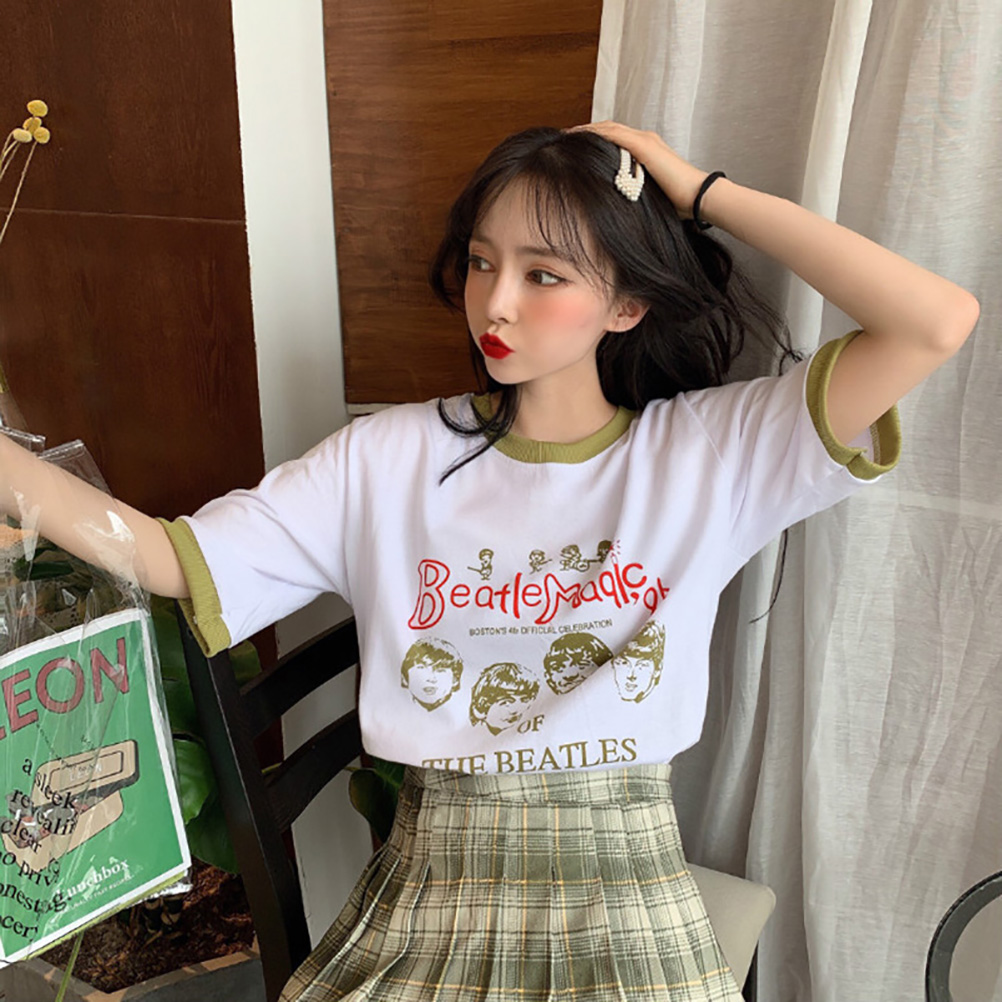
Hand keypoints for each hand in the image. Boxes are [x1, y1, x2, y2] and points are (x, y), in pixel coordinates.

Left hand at [565, 121, 708, 218]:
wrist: (698, 197)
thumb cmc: (679, 202)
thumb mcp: (649, 194)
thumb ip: (635, 192)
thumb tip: (621, 206)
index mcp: (647, 150)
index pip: (616, 139)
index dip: (596, 139)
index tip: (577, 146)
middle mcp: (645, 140)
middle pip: (609, 129)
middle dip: (587, 131)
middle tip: (565, 136)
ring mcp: (645, 141)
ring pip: (608, 128)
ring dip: (586, 130)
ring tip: (566, 134)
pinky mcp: (643, 146)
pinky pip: (613, 134)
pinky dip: (594, 134)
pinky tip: (578, 137)